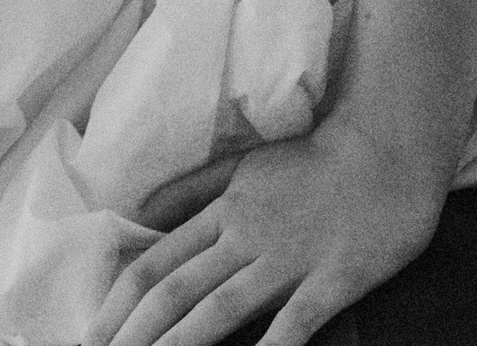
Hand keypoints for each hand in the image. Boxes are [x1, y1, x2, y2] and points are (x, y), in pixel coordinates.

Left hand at [85, 113, 443, 345]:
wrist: (388, 149)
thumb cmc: (316, 160)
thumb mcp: (245, 165)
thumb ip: (192, 190)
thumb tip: (138, 216)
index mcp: (223, 210)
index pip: (154, 264)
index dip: (116, 305)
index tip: (89, 337)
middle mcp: (245, 236)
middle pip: (174, 292)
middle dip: (132, 336)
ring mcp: (288, 260)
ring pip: (219, 310)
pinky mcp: (332, 280)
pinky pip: (293, 324)